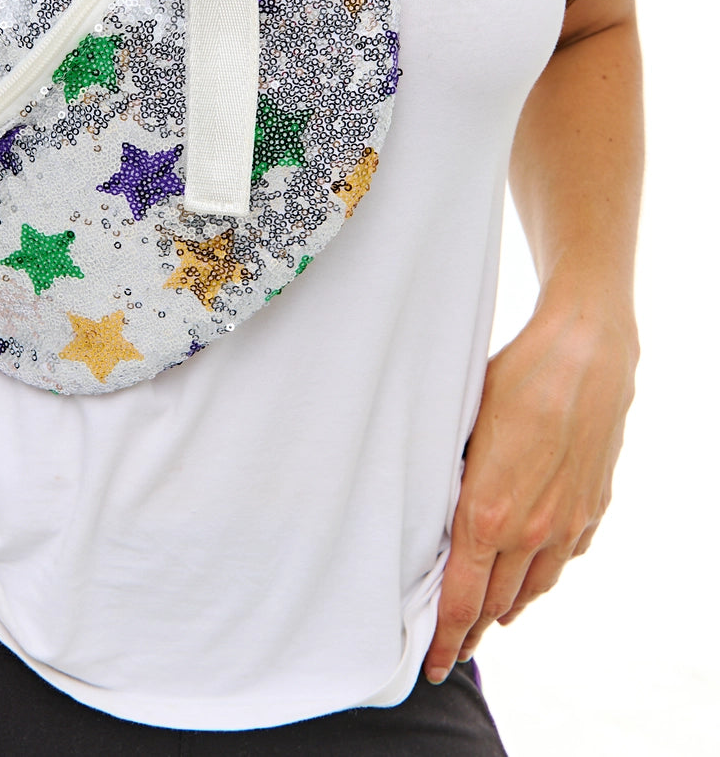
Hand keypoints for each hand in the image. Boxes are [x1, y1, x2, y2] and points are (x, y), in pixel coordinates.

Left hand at [423, 298, 638, 682]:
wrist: (585, 354)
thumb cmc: (514, 379)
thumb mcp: (461, 427)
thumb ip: (449, 480)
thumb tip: (428, 510)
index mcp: (487, 513)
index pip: (460, 599)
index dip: (445, 638)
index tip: (431, 665)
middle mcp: (531, 530)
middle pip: (495, 603)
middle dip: (471, 630)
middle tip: (450, 649)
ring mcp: (567, 523)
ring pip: (533, 588)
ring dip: (506, 607)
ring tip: (488, 620)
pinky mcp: (592, 509)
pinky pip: (563, 559)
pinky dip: (541, 575)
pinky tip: (530, 576)